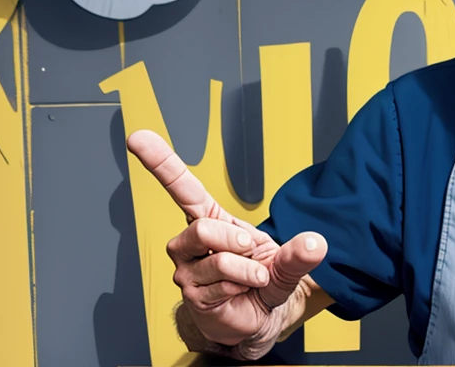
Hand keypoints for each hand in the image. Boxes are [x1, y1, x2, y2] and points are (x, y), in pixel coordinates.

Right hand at [127, 129, 327, 359]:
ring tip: (253, 276)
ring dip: (248, 269)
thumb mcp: (286, 261)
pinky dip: (243, 285)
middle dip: (237, 241)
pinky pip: (220, 285)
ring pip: (217, 260)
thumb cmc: (263, 278)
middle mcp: (189, 242)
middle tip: (253, 251)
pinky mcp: (192, 296)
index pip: (180, 187)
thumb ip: (299, 252)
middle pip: (202, 229)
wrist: (259, 318)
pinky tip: (242, 291)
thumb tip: (317, 243)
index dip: (159, 162)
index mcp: (208, 218)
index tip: (137, 137)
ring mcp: (186, 270)